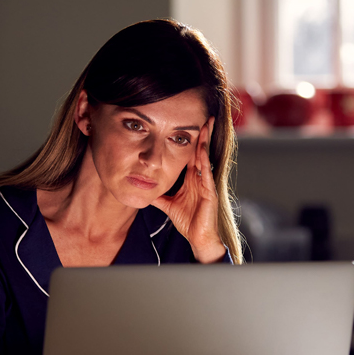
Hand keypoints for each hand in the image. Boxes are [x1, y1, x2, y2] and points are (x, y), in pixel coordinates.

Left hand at [152, 117, 225, 262]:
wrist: (199, 238)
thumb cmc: (189, 222)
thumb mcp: (168, 205)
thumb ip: (158, 195)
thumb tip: (143, 189)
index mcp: (192, 180)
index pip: (191, 155)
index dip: (191, 141)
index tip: (188, 126)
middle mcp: (200, 178)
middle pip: (200, 151)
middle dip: (202, 134)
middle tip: (204, 116)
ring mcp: (206, 183)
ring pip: (205, 157)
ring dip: (205, 141)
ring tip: (206, 125)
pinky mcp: (210, 191)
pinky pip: (206, 172)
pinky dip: (204, 160)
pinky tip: (202, 149)